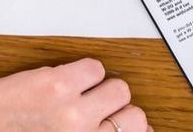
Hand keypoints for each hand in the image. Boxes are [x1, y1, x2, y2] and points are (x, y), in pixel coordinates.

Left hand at [0, 58, 149, 131]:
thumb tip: (120, 130)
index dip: (137, 130)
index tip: (132, 127)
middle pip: (135, 115)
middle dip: (120, 110)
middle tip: (102, 108)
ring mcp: (71, 110)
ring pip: (119, 87)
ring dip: (103, 89)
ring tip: (83, 93)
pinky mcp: (55, 83)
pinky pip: (94, 67)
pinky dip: (86, 71)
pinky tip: (69, 80)